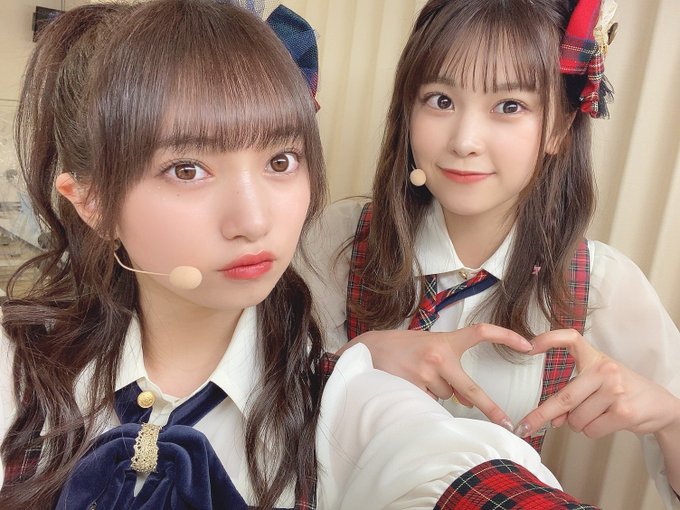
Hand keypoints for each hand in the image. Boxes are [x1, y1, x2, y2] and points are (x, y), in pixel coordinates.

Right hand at [340, 324, 532, 431]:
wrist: (367, 349)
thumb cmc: (400, 348)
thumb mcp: (428, 349)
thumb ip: (449, 368)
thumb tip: (466, 400)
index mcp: (445, 341)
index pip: (481, 332)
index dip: (506, 336)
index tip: (527, 344)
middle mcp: (438, 356)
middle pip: (468, 388)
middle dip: (488, 407)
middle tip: (506, 422)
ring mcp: (424, 374)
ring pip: (445, 398)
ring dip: (437, 395)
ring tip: (416, 379)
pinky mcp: (410, 389)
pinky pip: (428, 405)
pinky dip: (423, 401)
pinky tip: (408, 388)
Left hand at [515, 328, 679, 439]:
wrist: (660, 405)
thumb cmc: (622, 391)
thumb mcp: (597, 383)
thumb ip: (572, 396)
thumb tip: (551, 420)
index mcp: (595, 357)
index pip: (570, 338)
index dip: (548, 339)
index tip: (527, 346)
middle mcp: (605, 370)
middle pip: (564, 398)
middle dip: (541, 416)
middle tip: (525, 426)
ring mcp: (615, 390)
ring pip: (576, 419)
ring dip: (579, 425)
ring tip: (596, 414)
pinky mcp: (623, 412)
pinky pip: (591, 430)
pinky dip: (592, 431)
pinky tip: (606, 422)